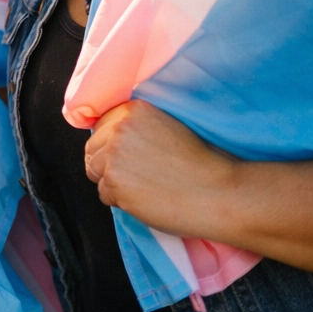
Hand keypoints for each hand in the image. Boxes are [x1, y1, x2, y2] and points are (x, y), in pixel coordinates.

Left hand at [84, 100, 234, 236]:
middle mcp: (119, 128)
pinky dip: (121, 201)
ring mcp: (114, 155)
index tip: (130, 157)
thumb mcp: (168, 128)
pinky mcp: (114, 182)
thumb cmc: (201, 165)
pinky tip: (147, 199)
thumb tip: (108, 139)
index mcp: (133, 110)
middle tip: (139, 177)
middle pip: (93, 150)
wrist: (220, 193)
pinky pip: (104, 195)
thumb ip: (136, 127)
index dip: (112, 145)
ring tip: (145, 187)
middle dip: (108, 165)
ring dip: (114, 184)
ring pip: (95, 173)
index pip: (101, 126)